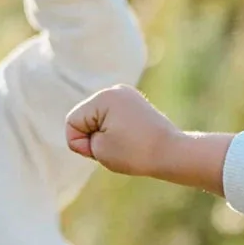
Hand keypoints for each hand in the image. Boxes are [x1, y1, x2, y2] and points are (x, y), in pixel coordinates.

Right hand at [66, 85, 182, 177]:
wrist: (171, 153)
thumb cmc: (134, 154)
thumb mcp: (98, 149)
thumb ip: (85, 137)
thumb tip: (93, 127)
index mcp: (103, 97)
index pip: (72, 121)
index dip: (79, 143)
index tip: (100, 151)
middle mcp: (114, 90)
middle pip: (84, 118)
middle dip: (92, 137)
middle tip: (115, 148)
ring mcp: (126, 95)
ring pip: (97, 120)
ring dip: (104, 136)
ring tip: (124, 145)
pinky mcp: (134, 104)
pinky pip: (111, 119)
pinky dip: (115, 132)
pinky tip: (129, 140)